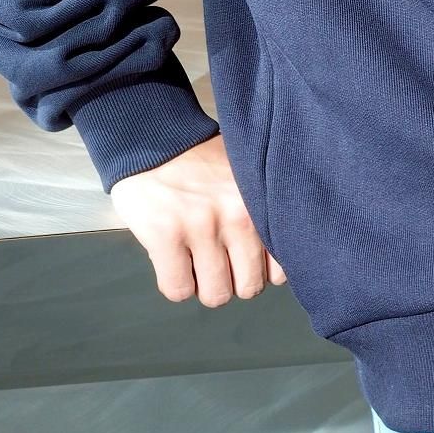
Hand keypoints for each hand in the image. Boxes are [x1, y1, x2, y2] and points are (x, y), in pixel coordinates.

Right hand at [109, 133, 287, 305]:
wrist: (153, 138)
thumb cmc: (201, 161)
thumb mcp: (245, 178)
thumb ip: (261, 212)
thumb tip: (274, 261)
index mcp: (260, 203)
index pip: (280, 270)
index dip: (258, 269)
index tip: (244, 257)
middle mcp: (237, 217)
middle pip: (248, 288)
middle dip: (232, 279)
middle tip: (216, 258)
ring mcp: (201, 228)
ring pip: (216, 295)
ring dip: (202, 284)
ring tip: (194, 258)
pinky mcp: (165, 236)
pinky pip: (179, 290)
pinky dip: (175, 282)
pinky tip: (173, 259)